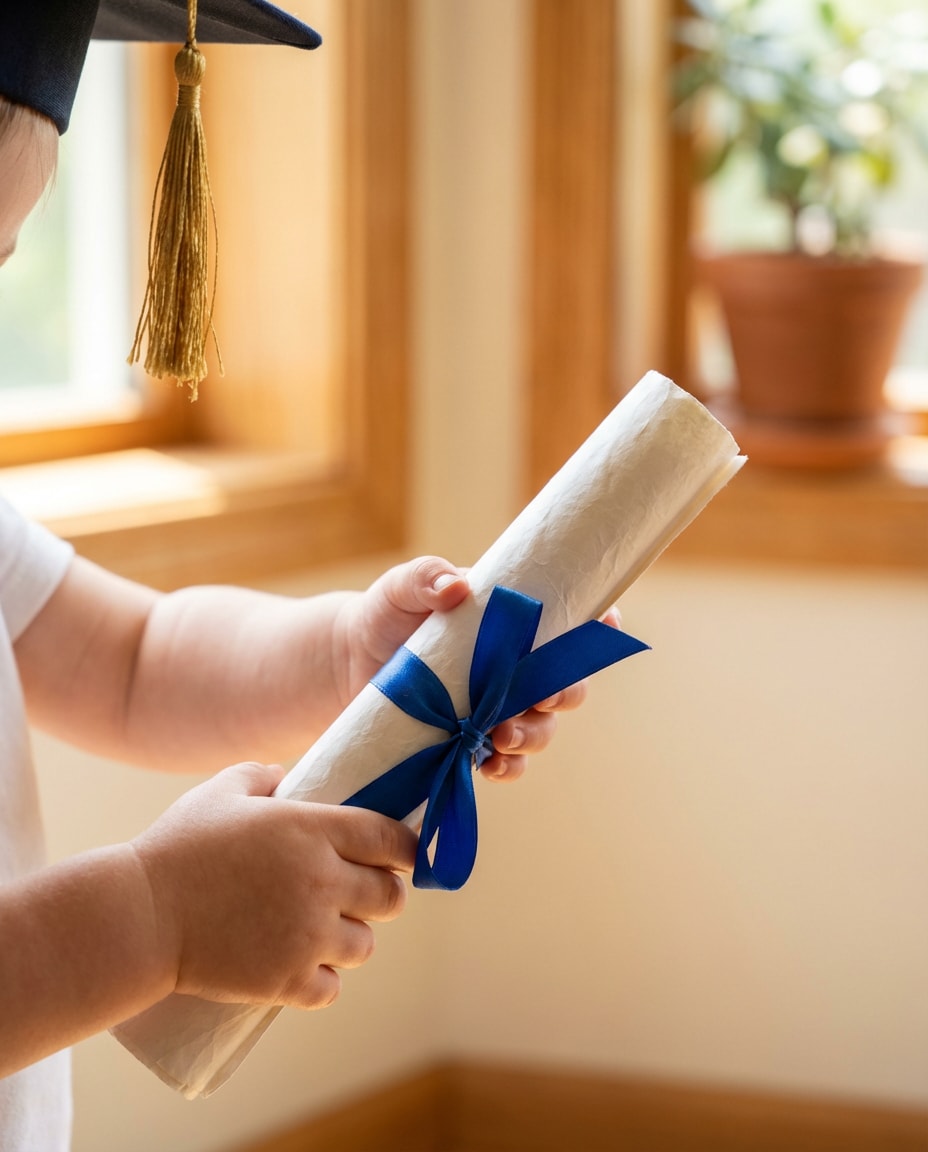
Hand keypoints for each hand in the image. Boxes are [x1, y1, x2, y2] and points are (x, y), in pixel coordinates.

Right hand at [131, 763, 416, 1008]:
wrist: (139, 917)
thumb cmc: (178, 848)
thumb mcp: (220, 792)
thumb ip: (260, 775)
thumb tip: (284, 774)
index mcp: (313, 830)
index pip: (391, 839)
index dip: (406, 849)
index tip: (403, 855)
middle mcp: (322, 882)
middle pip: (391, 897)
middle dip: (382, 895)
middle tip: (362, 895)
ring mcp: (307, 935)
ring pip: (364, 944)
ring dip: (352, 938)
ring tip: (327, 931)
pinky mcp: (286, 980)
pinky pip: (332, 986)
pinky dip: (323, 980)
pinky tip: (307, 968)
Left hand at [334, 557, 611, 781]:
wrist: (347, 663)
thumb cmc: (385, 614)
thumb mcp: (402, 587)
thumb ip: (427, 577)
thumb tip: (457, 589)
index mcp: (513, 624)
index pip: (571, 623)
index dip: (598, 626)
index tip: (607, 625)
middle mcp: (516, 669)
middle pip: (567, 684)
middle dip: (567, 693)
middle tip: (545, 697)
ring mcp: (497, 709)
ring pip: (541, 728)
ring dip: (532, 735)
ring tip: (502, 735)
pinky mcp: (472, 743)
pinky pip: (507, 763)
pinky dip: (507, 767)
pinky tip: (489, 765)